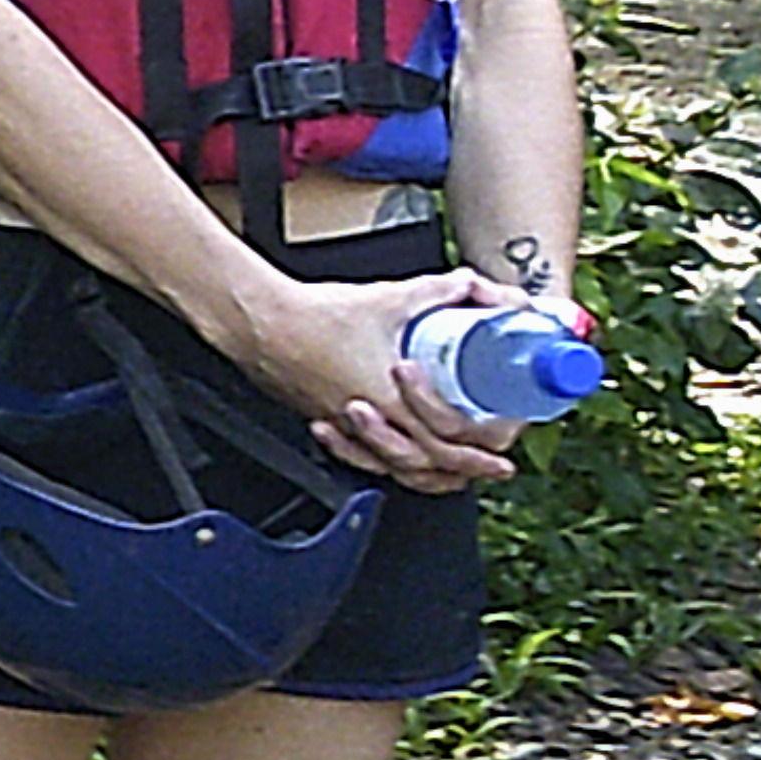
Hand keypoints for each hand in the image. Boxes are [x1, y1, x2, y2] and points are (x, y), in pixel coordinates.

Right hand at [238, 262, 518, 493]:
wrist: (260, 320)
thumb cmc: (312, 315)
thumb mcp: (389, 298)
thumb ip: (436, 293)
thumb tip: (469, 287)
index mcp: (388, 398)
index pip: (442, 443)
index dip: (477, 455)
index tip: (501, 459)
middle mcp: (367, 420)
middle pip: (422, 465)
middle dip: (463, 470)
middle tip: (490, 469)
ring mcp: (342, 424)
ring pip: (390, 466)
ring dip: (425, 473)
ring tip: (450, 471)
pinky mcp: (323, 417)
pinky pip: (360, 454)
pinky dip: (383, 460)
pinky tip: (394, 456)